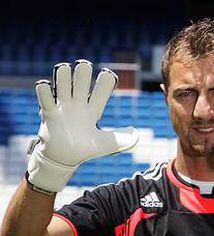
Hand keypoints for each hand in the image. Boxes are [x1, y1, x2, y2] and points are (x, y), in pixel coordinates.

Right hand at [27, 60, 138, 191]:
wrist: (63, 159)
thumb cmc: (86, 150)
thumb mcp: (106, 145)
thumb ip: (122, 140)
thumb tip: (136, 133)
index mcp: (94, 109)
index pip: (102, 89)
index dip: (106, 80)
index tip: (108, 75)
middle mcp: (79, 104)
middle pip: (81, 79)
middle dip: (82, 71)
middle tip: (84, 66)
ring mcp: (63, 107)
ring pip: (62, 82)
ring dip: (63, 75)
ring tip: (65, 70)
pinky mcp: (49, 113)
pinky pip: (45, 97)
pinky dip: (44, 89)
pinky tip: (46, 86)